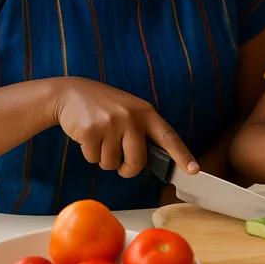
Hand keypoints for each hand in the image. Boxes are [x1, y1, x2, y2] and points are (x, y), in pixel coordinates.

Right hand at [52, 77, 197, 178]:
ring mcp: (111, 123)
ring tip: (100, 138)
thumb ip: (143, 132)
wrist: (70, 93)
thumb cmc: (104, 107)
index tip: (194, 170)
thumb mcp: (129, 111)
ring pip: (112, 164)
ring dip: (104, 159)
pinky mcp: (90, 130)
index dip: (182, 155)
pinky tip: (88, 136)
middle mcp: (131, 117)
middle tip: (120, 161)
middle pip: (137, 162)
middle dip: (127, 169)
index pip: (168, 137)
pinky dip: (90, 154)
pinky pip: (94, 159)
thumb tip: (156, 161)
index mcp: (146, 112)